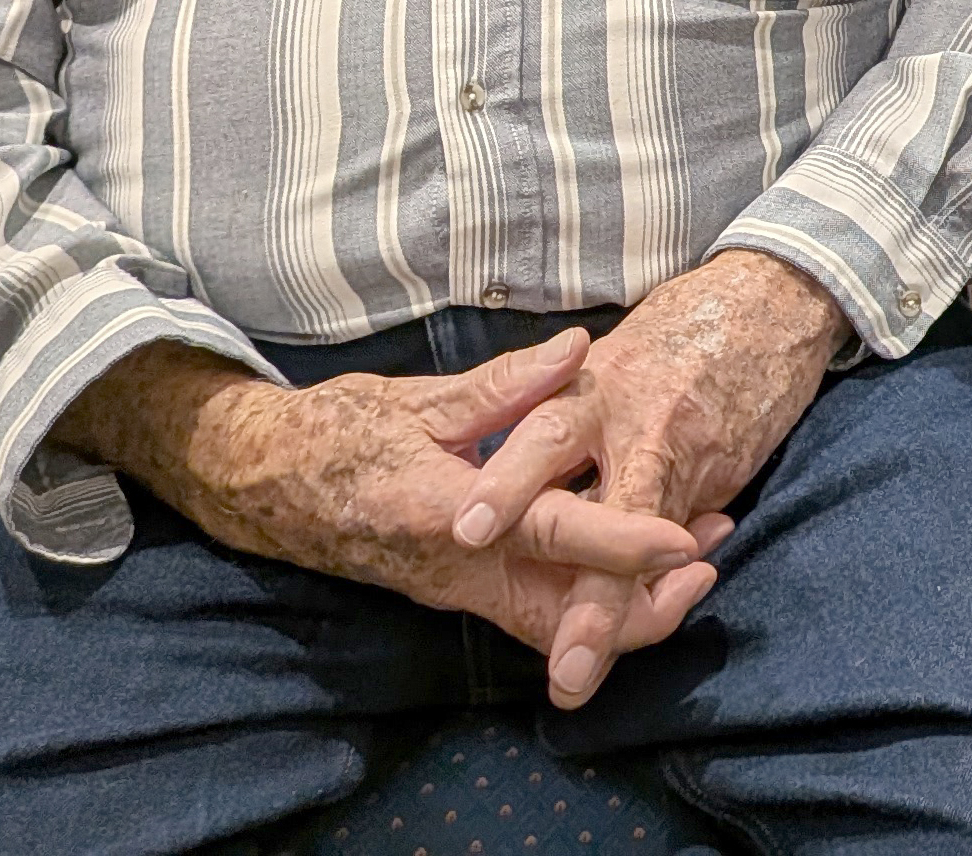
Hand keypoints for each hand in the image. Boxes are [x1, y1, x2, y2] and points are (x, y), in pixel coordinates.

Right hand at [58, 333, 717, 693]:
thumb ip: (504, 384)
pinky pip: (529, 608)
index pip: (549, 533)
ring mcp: (453, 588)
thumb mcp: (416, 398)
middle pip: (559, 613)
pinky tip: (631, 551)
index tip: (682, 538)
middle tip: (713, 557)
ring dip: (621, 602)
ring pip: (548, 621)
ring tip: (695, 558)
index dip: (619, 541)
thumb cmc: (333, 433)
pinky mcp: (455, 587)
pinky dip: (585, 593)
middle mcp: (453, 568)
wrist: (258, 482)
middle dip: (640, 605)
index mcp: (444, 513)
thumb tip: (580, 350)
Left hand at [452, 251, 846, 702]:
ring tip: (582, 673)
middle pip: (602, 519)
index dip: (506, 485)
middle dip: (587, 598)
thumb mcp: (608, 353)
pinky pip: (684, 542)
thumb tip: (500, 472)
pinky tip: (647, 616)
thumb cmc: (676, 329)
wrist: (773, 300)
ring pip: (648, 552)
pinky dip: (662, 582)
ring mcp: (686, 462)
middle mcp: (638, 431)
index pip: (541, 440)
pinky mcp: (723, 480)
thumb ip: (558, 410)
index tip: (465, 531)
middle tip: (563, 663)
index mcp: (593, 389)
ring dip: (622, 616)